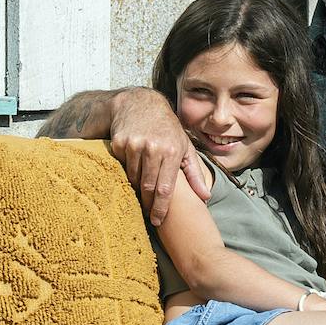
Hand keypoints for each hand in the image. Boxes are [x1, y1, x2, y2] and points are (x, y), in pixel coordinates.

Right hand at [106, 89, 211, 225]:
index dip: (160, 208)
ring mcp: (134, 144)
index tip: (158, 221)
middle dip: (148, 204)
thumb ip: (195, 173)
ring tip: (142, 189)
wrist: (141, 103)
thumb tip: (206, 197)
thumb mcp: (185, 146)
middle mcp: (153, 148)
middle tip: (149, 214)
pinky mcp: (119, 143)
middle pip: (147, 187)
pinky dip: (127, 170)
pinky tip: (133, 165)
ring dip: (137, 187)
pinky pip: (122, 166)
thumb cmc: (167, 128)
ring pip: (133, 178)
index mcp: (172, 151)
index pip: (165, 189)